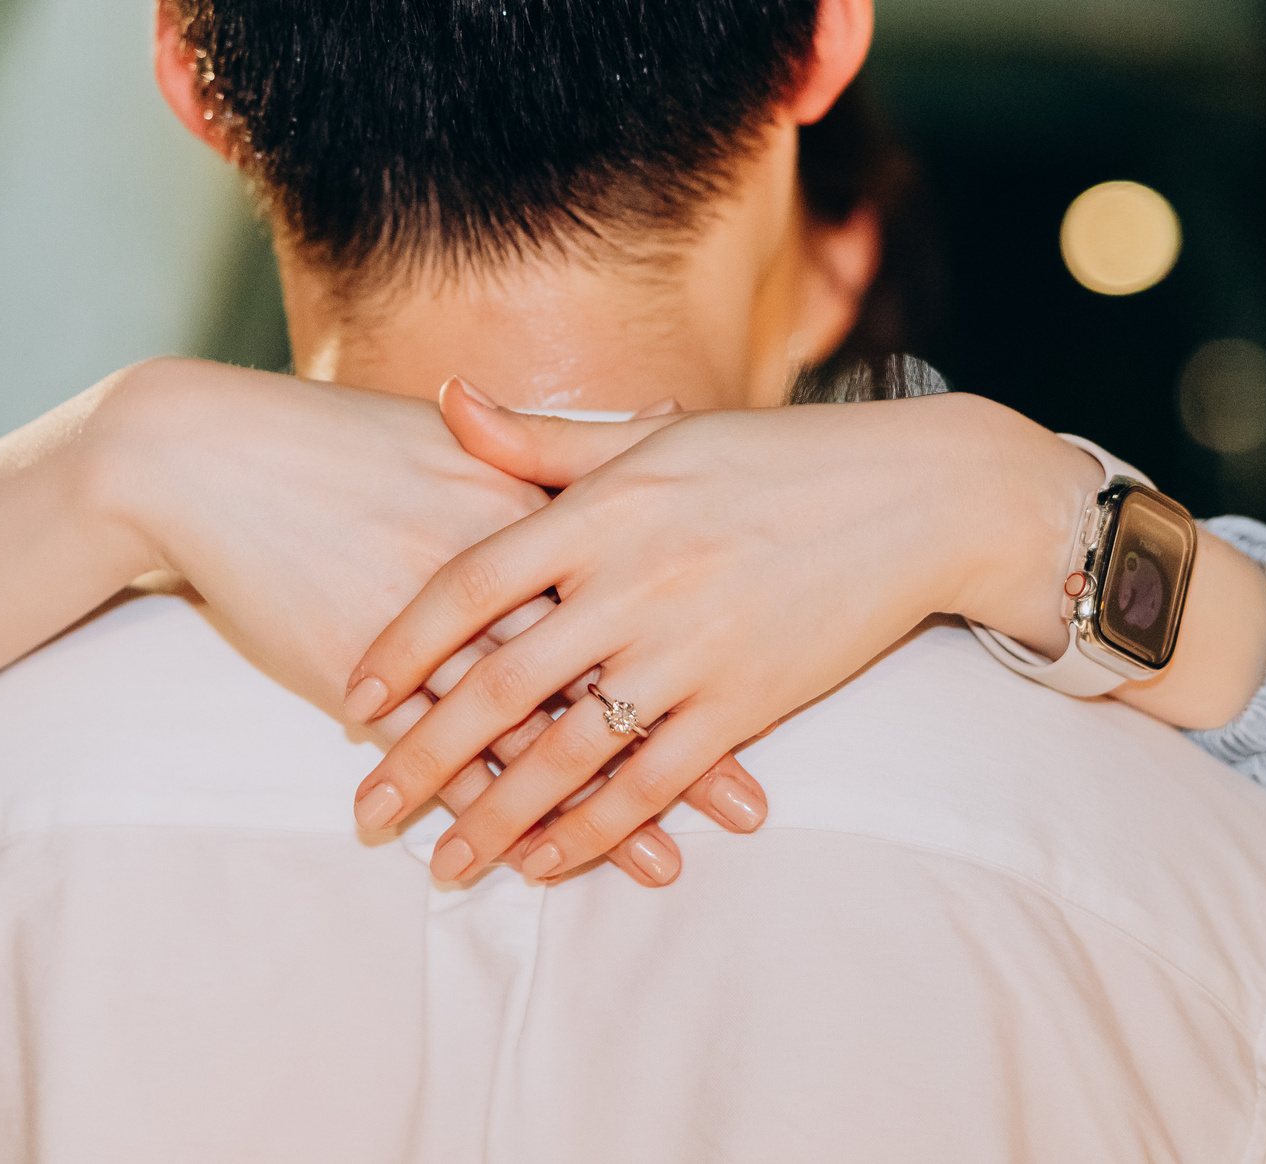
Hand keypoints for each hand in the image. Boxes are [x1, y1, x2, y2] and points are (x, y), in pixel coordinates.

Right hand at [0, 358, 766, 886]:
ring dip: (601, 803)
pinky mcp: (363, 676)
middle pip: (604, 668)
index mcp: (517, 504)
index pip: (633, 584)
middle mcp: (487, 572)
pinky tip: (537, 859)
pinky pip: (444, 758)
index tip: (776, 678)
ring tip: (671, 861)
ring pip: (533, 732)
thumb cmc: (331, 445)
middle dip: (680, 743)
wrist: (204, 457)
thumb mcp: (448, 435)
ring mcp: (426, 632)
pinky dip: (498, 811)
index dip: (704, 637)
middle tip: (752, 806)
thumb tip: (652, 425)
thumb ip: (550, 449)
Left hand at [343, 381, 1089, 884]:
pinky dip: (594, 830)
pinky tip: (544, 862)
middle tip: (366, 813)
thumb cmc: (769, 457)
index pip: (470, 586)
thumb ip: (540, 440)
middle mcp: (634, 581)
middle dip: (424, 760)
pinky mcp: (745, 703)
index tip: (353, 699)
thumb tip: (447, 399)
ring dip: (497, 819)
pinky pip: (652, 782)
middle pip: (500, 686)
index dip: (404, 647)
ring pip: (569, 753)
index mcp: (600, 508)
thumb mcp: (649, 436)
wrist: (913, 496)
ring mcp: (690, 649)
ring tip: (442, 866)